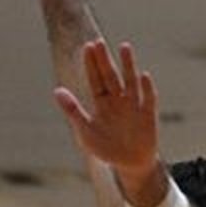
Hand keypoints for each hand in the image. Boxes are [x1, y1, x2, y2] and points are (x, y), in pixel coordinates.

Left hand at [54, 40, 158, 175]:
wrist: (130, 164)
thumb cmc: (105, 147)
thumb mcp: (85, 131)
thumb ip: (73, 111)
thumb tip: (57, 90)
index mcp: (102, 103)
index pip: (95, 79)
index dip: (91, 64)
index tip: (87, 47)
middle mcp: (118, 100)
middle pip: (110, 76)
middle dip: (104, 60)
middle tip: (98, 42)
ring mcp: (134, 105)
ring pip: (130, 81)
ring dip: (128, 65)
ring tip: (124, 47)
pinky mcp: (148, 115)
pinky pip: (148, 99)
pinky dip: (146, 89)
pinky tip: (143, 76)